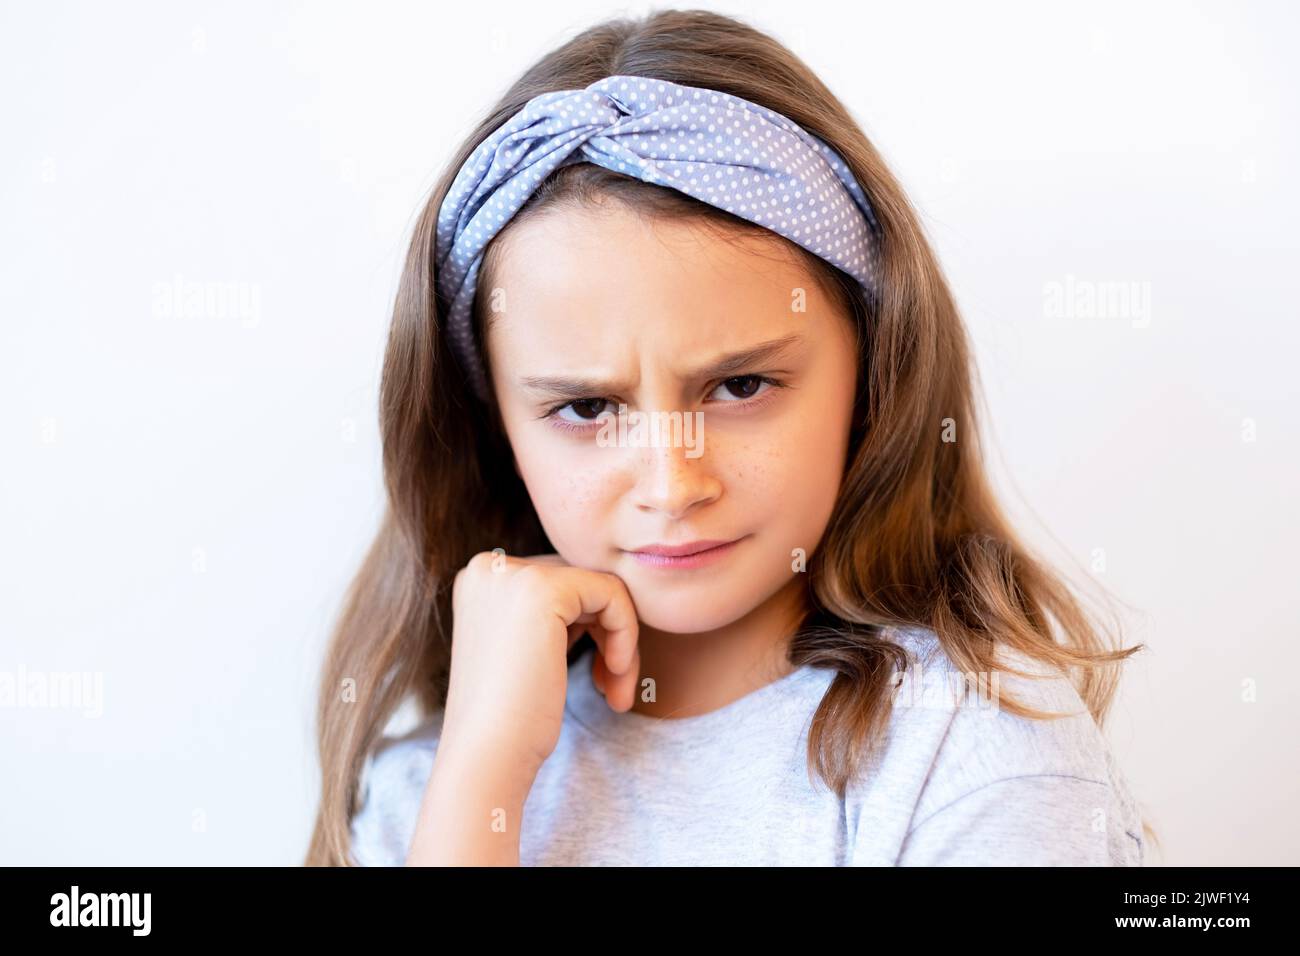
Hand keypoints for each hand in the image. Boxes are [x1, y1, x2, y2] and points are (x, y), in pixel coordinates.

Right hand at [443, 549, 640, 771]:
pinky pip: (613, 593)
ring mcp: (512, 574)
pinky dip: (626, 633)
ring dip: (621, 640)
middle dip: (608, 634)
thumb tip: (604, 593)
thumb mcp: (527, 653)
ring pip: (601, 588)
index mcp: (481, 581)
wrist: (487, 759)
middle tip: (613, 689)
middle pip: (582, 582)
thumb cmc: (511, 722)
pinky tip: (614, 674)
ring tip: (617, 690)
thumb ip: (553, 617)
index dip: (590, 629)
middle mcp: (488, 568)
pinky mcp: (542, 588)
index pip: (561, 584)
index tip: (600, 679)